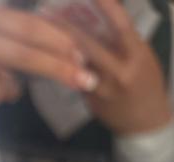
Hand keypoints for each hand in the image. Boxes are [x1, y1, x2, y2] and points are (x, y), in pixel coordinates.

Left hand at [56, 0, 172, 133]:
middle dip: (67, 27)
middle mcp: (118, 72)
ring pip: (76, 64)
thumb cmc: (146, 83)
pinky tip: (50, 54)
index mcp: (137, 56)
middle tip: (48, 11)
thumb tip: (98, 20)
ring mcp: (101, 88)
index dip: (107, 7)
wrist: (145, 122)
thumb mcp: (143, 57)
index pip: (121, 26)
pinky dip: (63, 63)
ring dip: (58, 46)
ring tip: (43, 30)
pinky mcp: (89, 100)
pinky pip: (74, 78)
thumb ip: (122, 42)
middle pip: (89, 45)